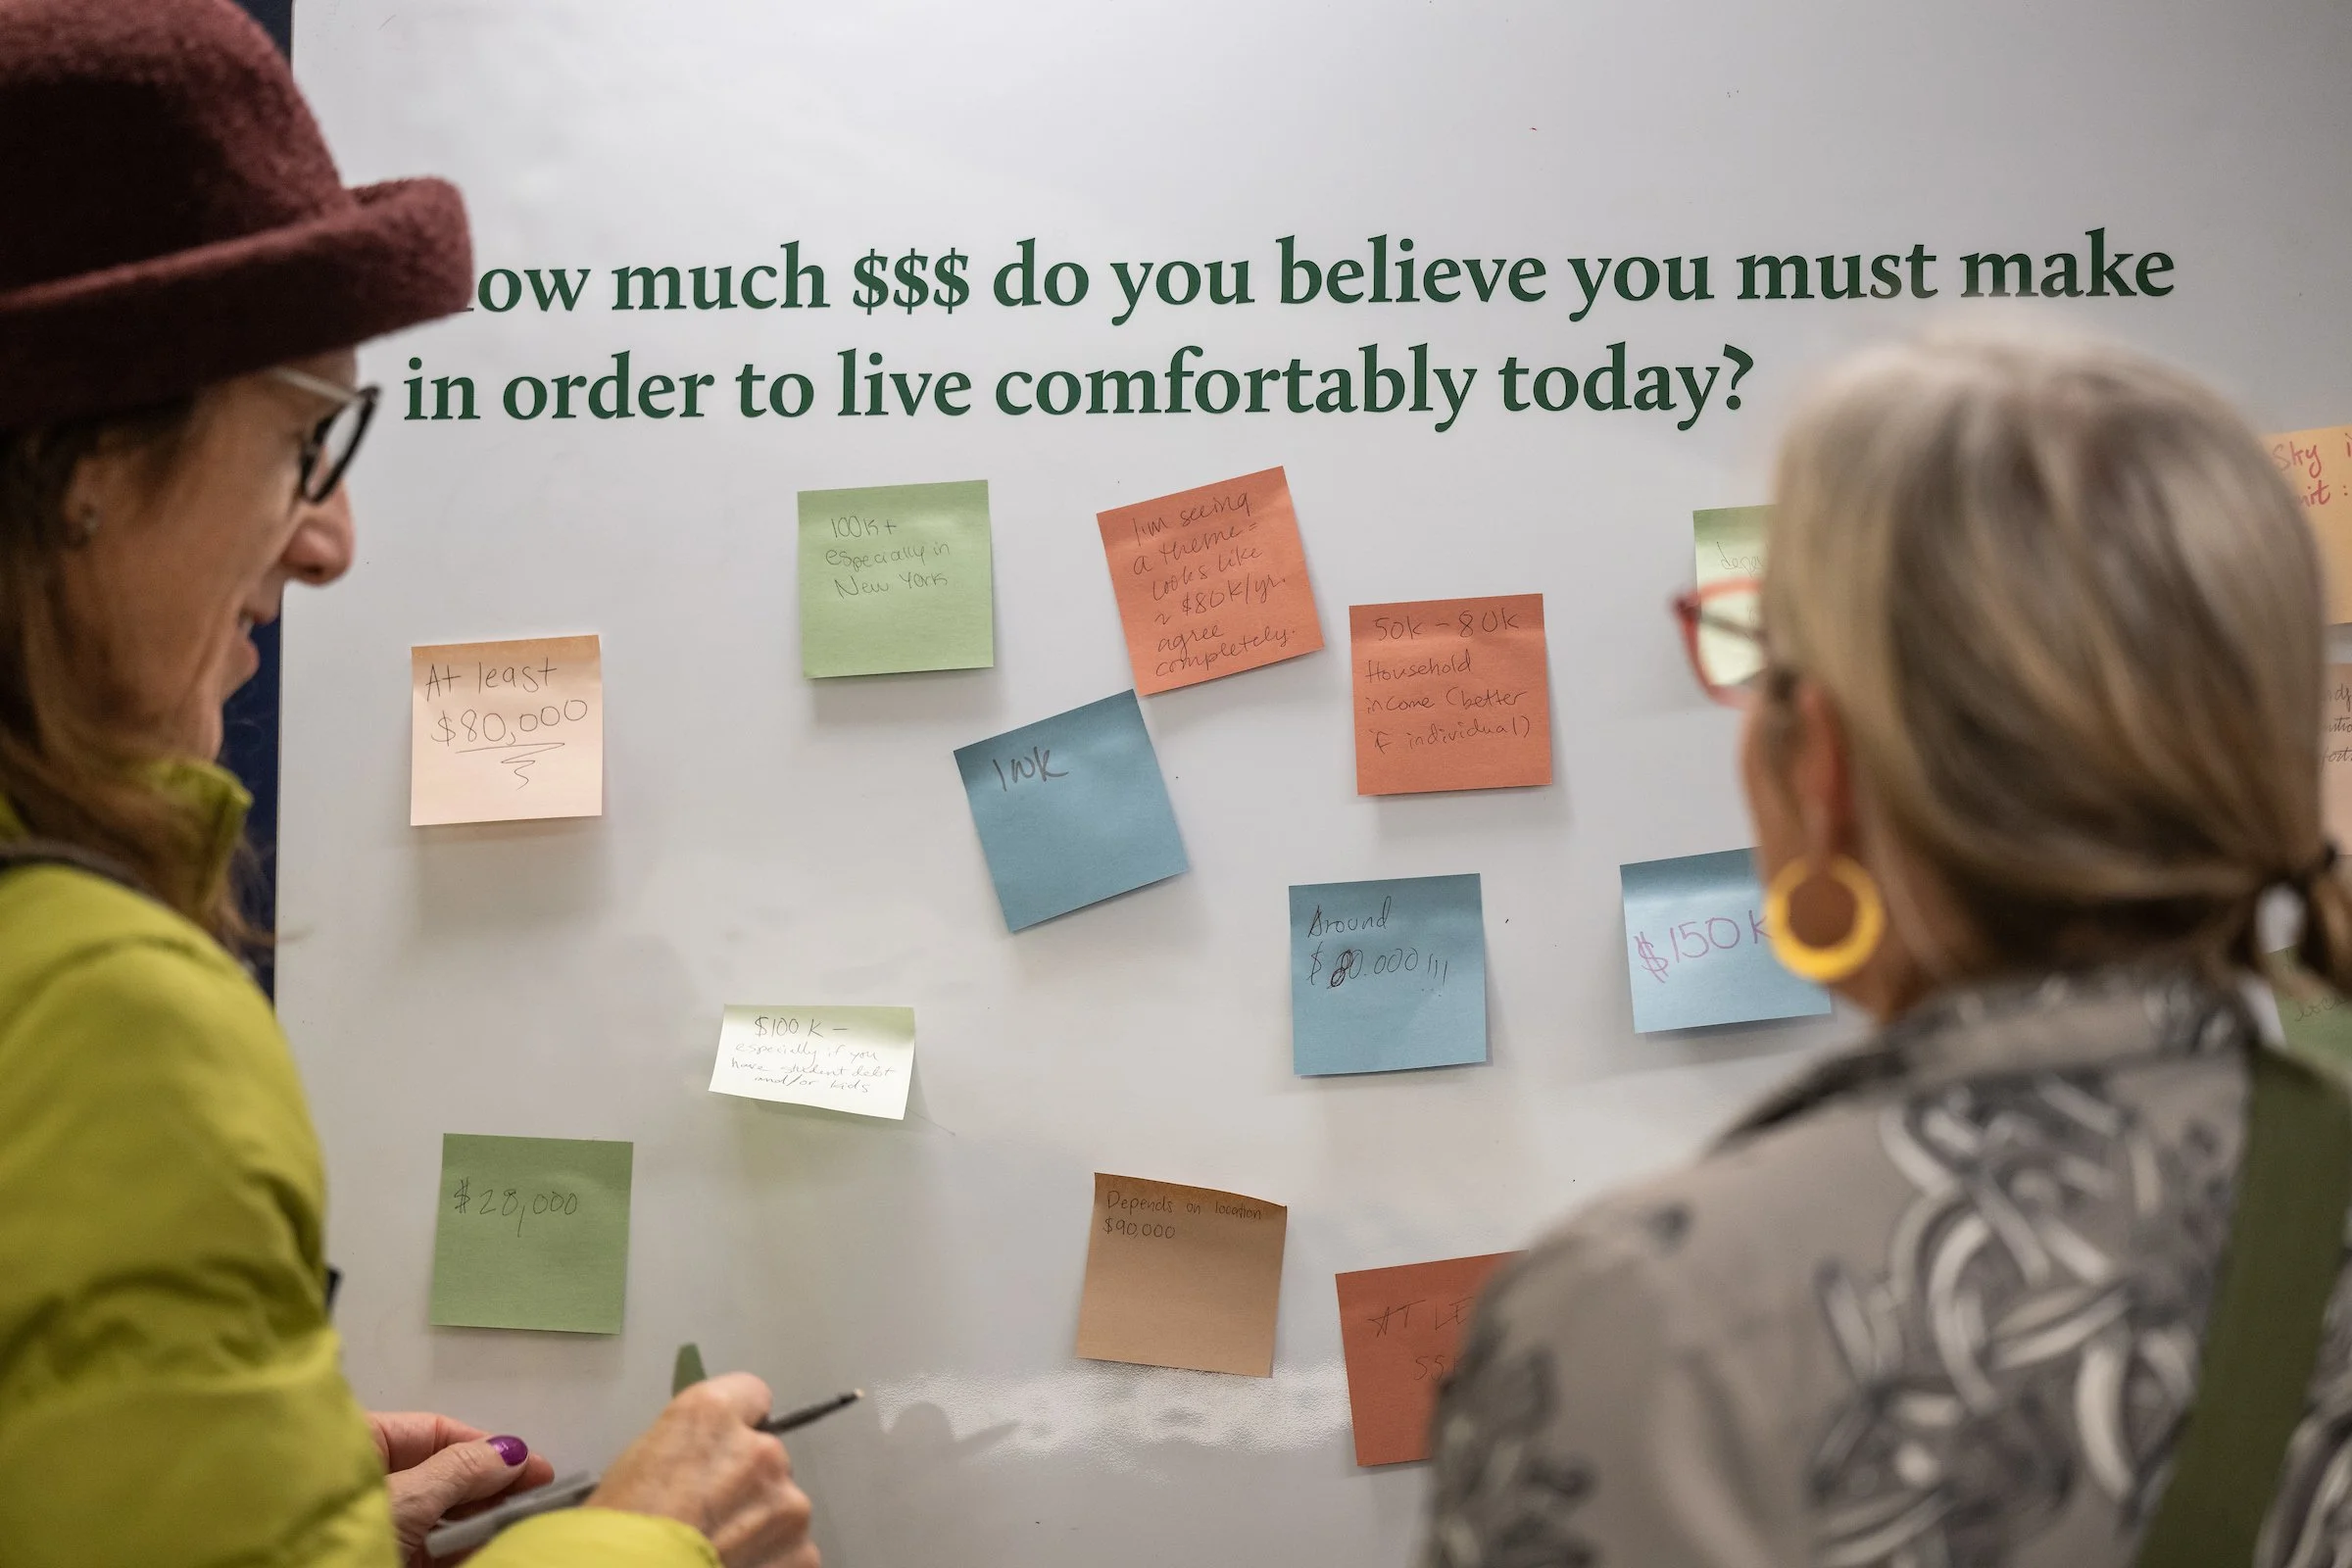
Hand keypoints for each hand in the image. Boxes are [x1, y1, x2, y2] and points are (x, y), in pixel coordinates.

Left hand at [368, 1410, 555, 1566]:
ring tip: (523, 1524)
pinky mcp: (381, 1560)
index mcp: (355, 1447)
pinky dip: (461, 1551)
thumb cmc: (340, 1534)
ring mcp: (374, 1526)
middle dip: (489, 1487)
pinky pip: (430, 1551)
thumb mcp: (407, 1499)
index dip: (485, 1447)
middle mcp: (365, 1483)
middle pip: (441, 1475)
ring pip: (439, 1516)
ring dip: (480, 1521)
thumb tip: (511, 1452)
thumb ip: (460, 1472)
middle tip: (538, 1497)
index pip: (432, 1434)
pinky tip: (494, 1548)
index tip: (533, 1465)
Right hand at [589, 1373, 817, 1567]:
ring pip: (783, 1509)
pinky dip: (771, 1563)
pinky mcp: (802, 1553)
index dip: (735, 1427)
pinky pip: (793, 1553)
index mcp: (715, 1414)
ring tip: (722, 1553)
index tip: (721, 1452)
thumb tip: (704, 1463)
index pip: (752, 1396)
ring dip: (761, 1528)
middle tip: (711, 1518)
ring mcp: (788, 1504)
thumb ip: (690, 1448)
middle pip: (768, 1458)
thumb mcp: (642, 1463)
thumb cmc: (620, 1529)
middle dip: (747, 1484)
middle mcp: (762, 1450)